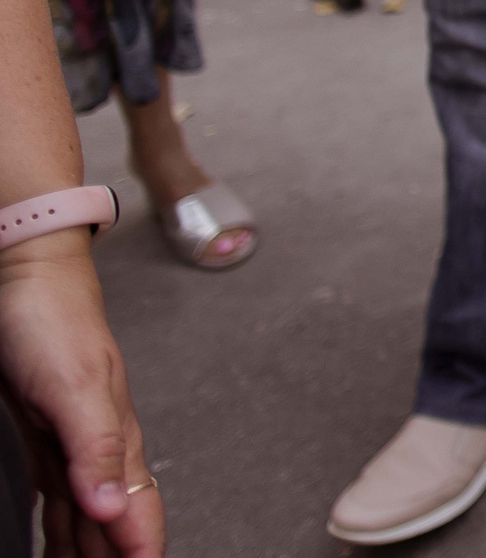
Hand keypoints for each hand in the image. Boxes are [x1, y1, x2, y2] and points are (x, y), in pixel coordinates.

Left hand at [0, 237, 163, 555]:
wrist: (24, 276)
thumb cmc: (52, 321)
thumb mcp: (74, 388)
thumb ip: (96, 449)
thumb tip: (115, 507)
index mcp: (116, 438)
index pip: (137, 511)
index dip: (141, 550)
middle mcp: (101, 446)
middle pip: (117, 521)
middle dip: (120, 556)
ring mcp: (74, 442)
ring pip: (87, 517)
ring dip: (90, 551)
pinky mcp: (46, 437)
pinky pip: (59, 500)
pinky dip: (61, 531)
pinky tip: (57, 545)